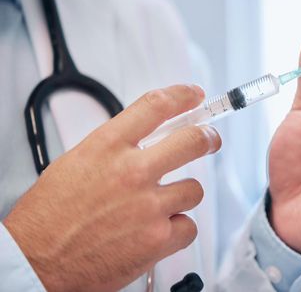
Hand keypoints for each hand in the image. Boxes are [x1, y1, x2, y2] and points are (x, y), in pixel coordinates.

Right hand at [4, 85, 220, 291]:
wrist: (36, 261)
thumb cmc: (49, 215)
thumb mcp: (77, 162)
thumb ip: (115, 147)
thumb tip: (148, 140)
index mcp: (107, 147)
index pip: (156, 106)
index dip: (182, 96)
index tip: (193, 96)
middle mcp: (131, 172)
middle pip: (191, 140)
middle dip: (207, 138)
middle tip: (209, 140)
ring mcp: (148, 206)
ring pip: (194, 189)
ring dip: (182, 195)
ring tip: (161, 204)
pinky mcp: (157, 239)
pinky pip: (189, 226)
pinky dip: (178, 229)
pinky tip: (158, 231)